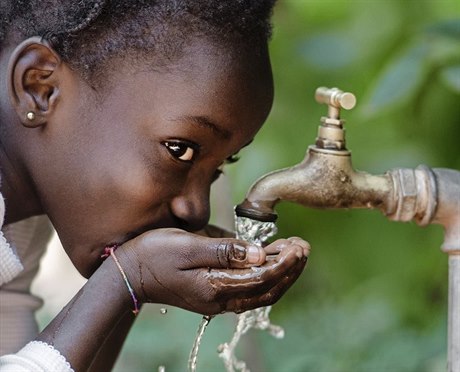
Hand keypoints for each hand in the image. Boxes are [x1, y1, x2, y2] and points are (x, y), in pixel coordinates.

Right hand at [116, 228, 309, 314]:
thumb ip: (225, 251)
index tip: (299, 246)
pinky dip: (266, 276)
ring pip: (260, 292)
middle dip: (289, 269)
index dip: (284, 263)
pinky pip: (248, 289)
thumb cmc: (154, 254)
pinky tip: (272, 259)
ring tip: (295, 251)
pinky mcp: (214, 293)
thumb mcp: (188, 245)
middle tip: (303, 247)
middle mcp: (220, 299)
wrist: (130, 273)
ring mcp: (217, 299)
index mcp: (215, 287)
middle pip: (267, 290)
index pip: (262, 278)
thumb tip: (259, 254)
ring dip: (281, 274)